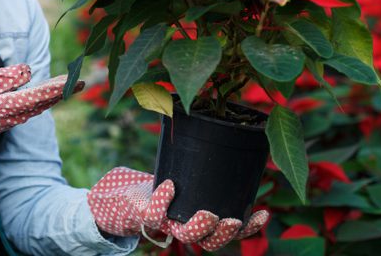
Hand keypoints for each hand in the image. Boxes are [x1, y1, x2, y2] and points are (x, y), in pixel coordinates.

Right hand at [0, 64, 77, 160]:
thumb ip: (3, 78)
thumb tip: (29, 71)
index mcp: (2, 107)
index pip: (37, 95)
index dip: (58, 87)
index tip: (76, 79)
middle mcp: (7, 118)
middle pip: (40, 104)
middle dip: (60, 91)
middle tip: (80, 80)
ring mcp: (2, 123)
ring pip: (33, 109)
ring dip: (50, 97)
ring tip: (66, 85)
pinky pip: (22, 112)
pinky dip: (36, 102)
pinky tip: (42, 97)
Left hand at [87, 167, 267, 251]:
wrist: (117, 199)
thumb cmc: (156, 187)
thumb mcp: (183, 177)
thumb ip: (199, 168)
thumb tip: (227, 138)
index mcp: (198, 222)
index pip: (228, 232)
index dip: (248, 228)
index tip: (263, 213)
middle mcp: (183, 228)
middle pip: (210, 243)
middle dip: (225, 234)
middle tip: (233, 219)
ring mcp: (164, 224)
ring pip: (186, 237)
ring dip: (199, 228)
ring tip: (208, 214)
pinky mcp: (144, 216)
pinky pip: (154, 214)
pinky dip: (163, 200)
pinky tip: (170, 186)